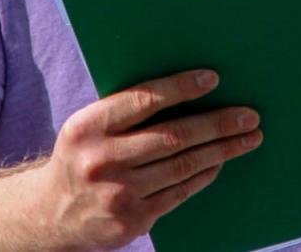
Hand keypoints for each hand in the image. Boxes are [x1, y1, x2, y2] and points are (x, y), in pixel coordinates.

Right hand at [40, 69, 261, 249]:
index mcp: (88, 126)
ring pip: (182, 166)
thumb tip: (188, 87)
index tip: (213, 79)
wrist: (51, 214)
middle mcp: (101, 160)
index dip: (181, 88)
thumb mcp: (87, 127)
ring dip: (222, 151)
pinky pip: (179, 193)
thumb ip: (125, 111)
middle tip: (249, 115)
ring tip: (248, 138)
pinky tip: (219, 162)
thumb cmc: (82, 156)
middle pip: (173, 137)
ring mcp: (117, 194)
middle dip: (217, 124)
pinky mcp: (131, 221)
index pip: (143, 100)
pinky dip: (204, 175)